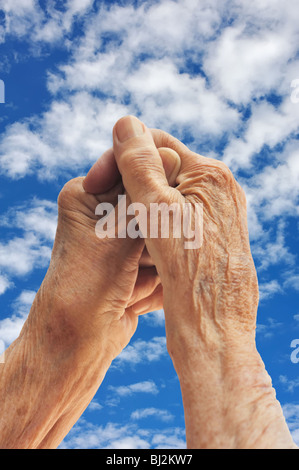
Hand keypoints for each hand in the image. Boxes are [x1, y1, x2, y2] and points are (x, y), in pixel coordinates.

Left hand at [35, 145, 179, 363]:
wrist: (78, 342)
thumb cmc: (88, 286)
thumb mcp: (119, 234)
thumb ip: (147, 197)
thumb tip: (169, 150)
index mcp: (87, 194)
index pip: (132, 169)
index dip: (158, 184)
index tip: (176, 201)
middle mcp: (103, 214)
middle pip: (152, 204)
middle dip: (158, 233)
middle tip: (145, 255)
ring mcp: (120, 241)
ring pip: (161, 234)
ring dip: (158, 261)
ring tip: (133, 281)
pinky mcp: (132, 264)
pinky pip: (160, 260)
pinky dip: (156, 278)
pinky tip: (136, 294)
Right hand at [110, 115, 295, 448]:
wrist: (215, 328)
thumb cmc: (186, 270)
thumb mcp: (155, 210)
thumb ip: (138, 164)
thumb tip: (125, 123)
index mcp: (211, 175)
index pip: (157, 144)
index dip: (120, 156)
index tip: (95, 181)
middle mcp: (221, 191)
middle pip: (163, 171)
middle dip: (131, 186)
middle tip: (107, 210)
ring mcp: (219, 216)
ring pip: (168, 198)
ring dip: (140, 209)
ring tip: (123, 231)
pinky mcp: (213, 239)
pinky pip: (177, 222)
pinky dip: (155, 229)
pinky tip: (142, 247)